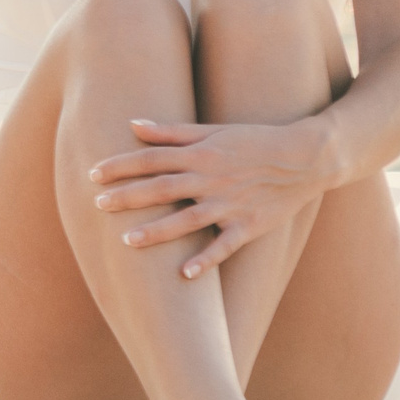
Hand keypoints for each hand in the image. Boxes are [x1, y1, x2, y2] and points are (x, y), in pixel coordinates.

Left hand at [86, 118, 335, 278]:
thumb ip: (171, 131)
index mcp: (201, 154)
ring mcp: (230, 205)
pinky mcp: (249, 226)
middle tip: (97, 205)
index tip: (93, 173)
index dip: (121, 165)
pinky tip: (183, 274)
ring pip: (187, 220)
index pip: (152, 159)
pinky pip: (224, 246)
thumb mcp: (213, 130)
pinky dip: (205, 260)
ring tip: (126, 240)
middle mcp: (211, 179)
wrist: (306, 158)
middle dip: (128, 197)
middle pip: (162, 188)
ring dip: (157, 232)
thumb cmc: (254, 140)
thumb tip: (133, 125)